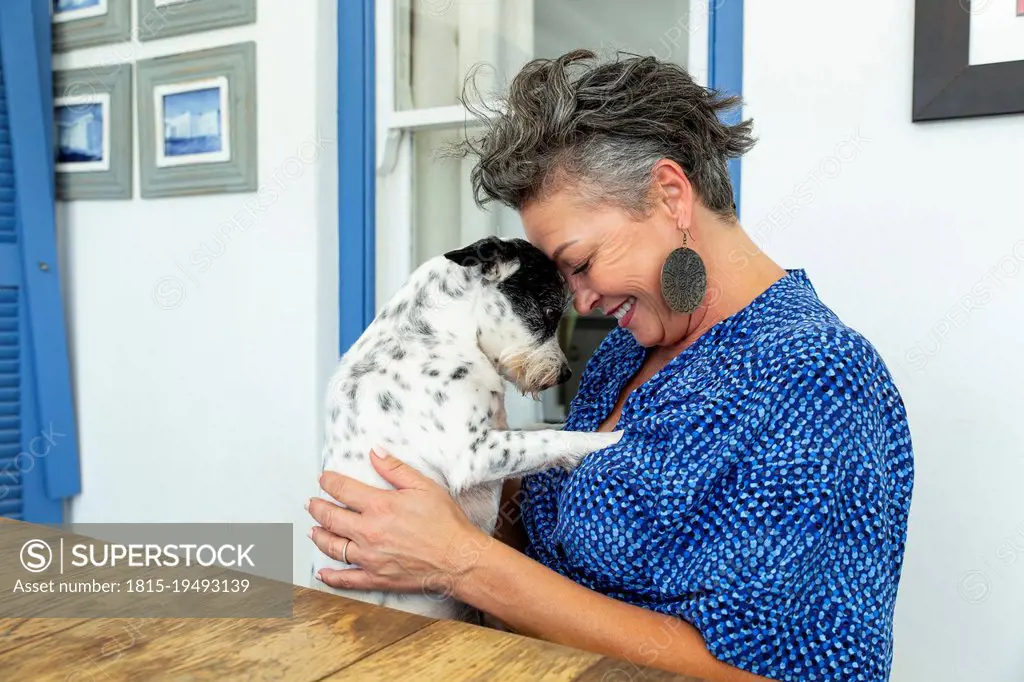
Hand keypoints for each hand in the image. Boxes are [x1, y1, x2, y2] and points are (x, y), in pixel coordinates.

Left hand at [307, 448, 489, 597]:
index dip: (330, 482)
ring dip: (319, 537)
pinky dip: (332, 576)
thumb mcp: (424, 486)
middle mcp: (369, 532)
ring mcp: (370, 557)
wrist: (458, 558)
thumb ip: (396, 469)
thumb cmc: (446, 522)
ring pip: (333, 547)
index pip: (344, 490)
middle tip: (311, 503)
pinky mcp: (376, 577)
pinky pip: (347, 578)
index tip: (324, 479)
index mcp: (380, 506)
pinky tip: (322, 572)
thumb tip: (375, 452)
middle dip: (317, 508)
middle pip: (331, 518)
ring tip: (312, 530)